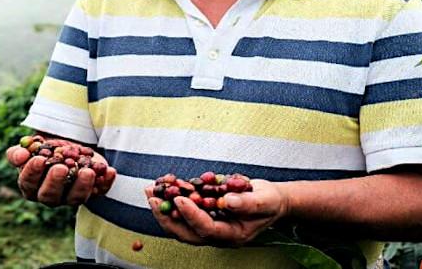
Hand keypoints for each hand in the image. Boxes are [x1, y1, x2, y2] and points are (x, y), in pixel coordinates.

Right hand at [5, 145, 115, 206]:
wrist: (68, 146)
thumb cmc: (45, 148)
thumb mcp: (31, 146)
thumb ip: (19, 152)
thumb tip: (21, 155)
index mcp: (32, 186)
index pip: (29, 184)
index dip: (32, 173)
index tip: (38, 159)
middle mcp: (51, 196)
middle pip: (51, 196)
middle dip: (56, 182)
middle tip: (61, 167)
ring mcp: (72, 196)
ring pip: (76, 199)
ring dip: (82, 186)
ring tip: (87, 171)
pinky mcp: (92, 191)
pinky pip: (100, 191)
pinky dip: (106, 183)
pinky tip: (110, 171)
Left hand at [144, 179, 288, 245]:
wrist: (270, 201)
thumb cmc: (268, 202)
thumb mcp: (265, 200)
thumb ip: (248, 202)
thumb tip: (229, 201)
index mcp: (232, 235)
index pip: (207, 229)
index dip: (191, 215)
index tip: (180, 199)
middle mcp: (217, 234)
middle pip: (186, 232)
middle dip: (166, 217)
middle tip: (153, 198)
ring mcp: (208, 226)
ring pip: (179, 224)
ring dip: (163, 208)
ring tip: (151, 190)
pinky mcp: (203, 216)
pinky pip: (182, 213)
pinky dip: (170, 201)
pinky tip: (162, 186)